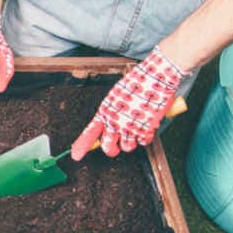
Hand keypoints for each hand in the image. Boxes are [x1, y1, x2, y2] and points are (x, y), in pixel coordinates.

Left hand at [71, 46, 186, 159]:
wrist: (156, 76)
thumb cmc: (137, 83)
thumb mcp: (117, 95)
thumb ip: (111, 111)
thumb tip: (108, 127)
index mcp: (104, 111)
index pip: (90, 132)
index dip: (82, 145)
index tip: (76, 155)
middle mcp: (114, 121)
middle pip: (108, 147)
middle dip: (113, 150)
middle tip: (117, 148)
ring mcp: (129, 127)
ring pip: (127, 147)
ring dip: (132, 142)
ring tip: (137, 129)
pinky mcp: (144, 129)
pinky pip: (144, 142)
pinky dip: (147, 137)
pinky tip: (148, 125)